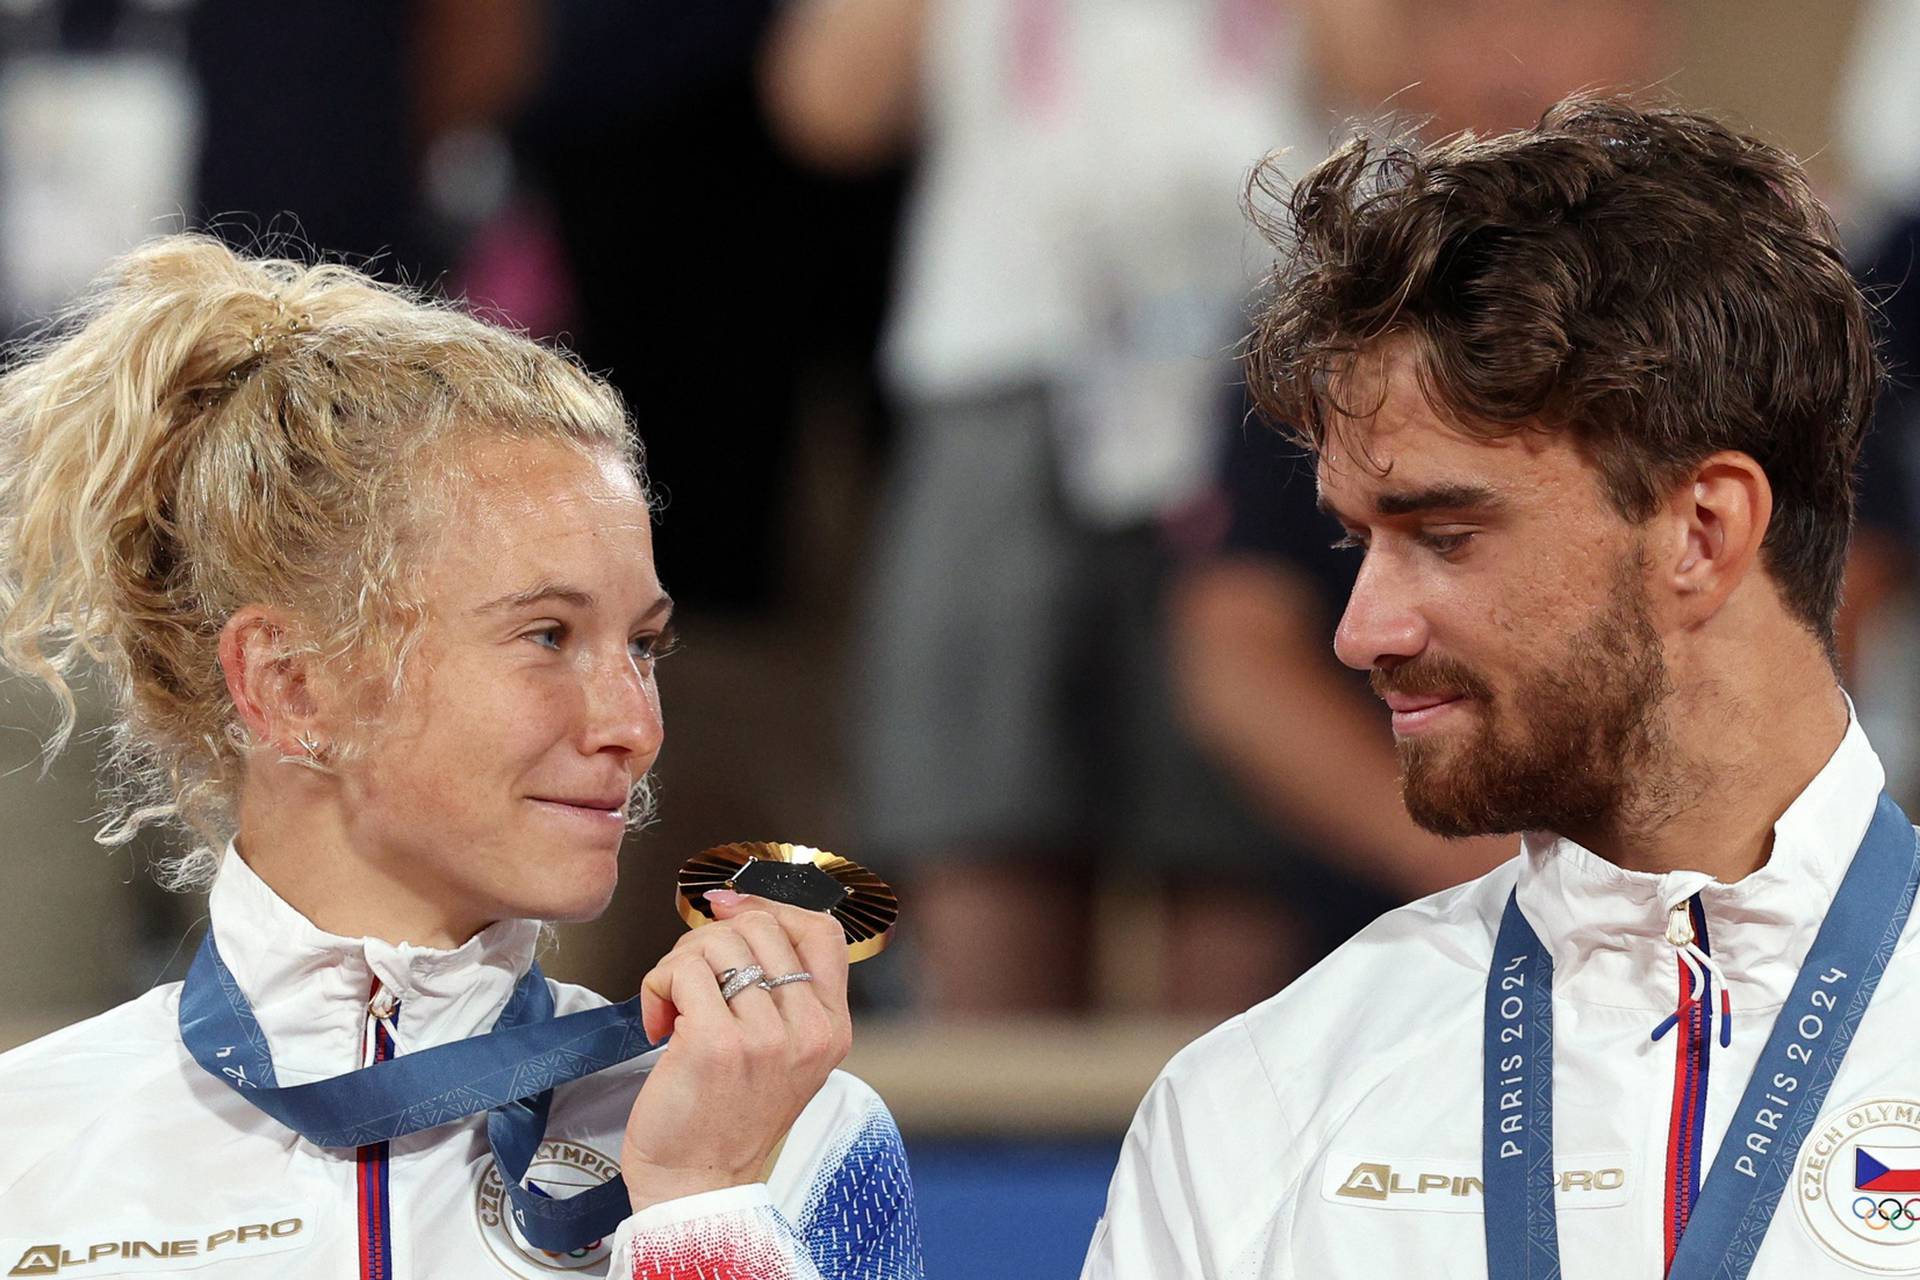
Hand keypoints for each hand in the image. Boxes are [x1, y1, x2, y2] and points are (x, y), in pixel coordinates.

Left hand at [620, 892, 852, 1212]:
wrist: (696, 1187)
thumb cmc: (726, 1120)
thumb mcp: (784, 1056)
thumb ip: (781, 994)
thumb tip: (739, 913)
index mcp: (832, 1029)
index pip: (822, 932)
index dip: (771, 906)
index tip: (729, 910)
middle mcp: (808, 1030)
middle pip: (760, 926)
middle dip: (710, 940)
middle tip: (689, 979)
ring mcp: (765, 1037)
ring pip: (716, 943)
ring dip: (679, 964)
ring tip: (675, 1007)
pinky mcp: (716, 1044)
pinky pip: (681, 971)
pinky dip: (656, 986)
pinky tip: (659, 1022)